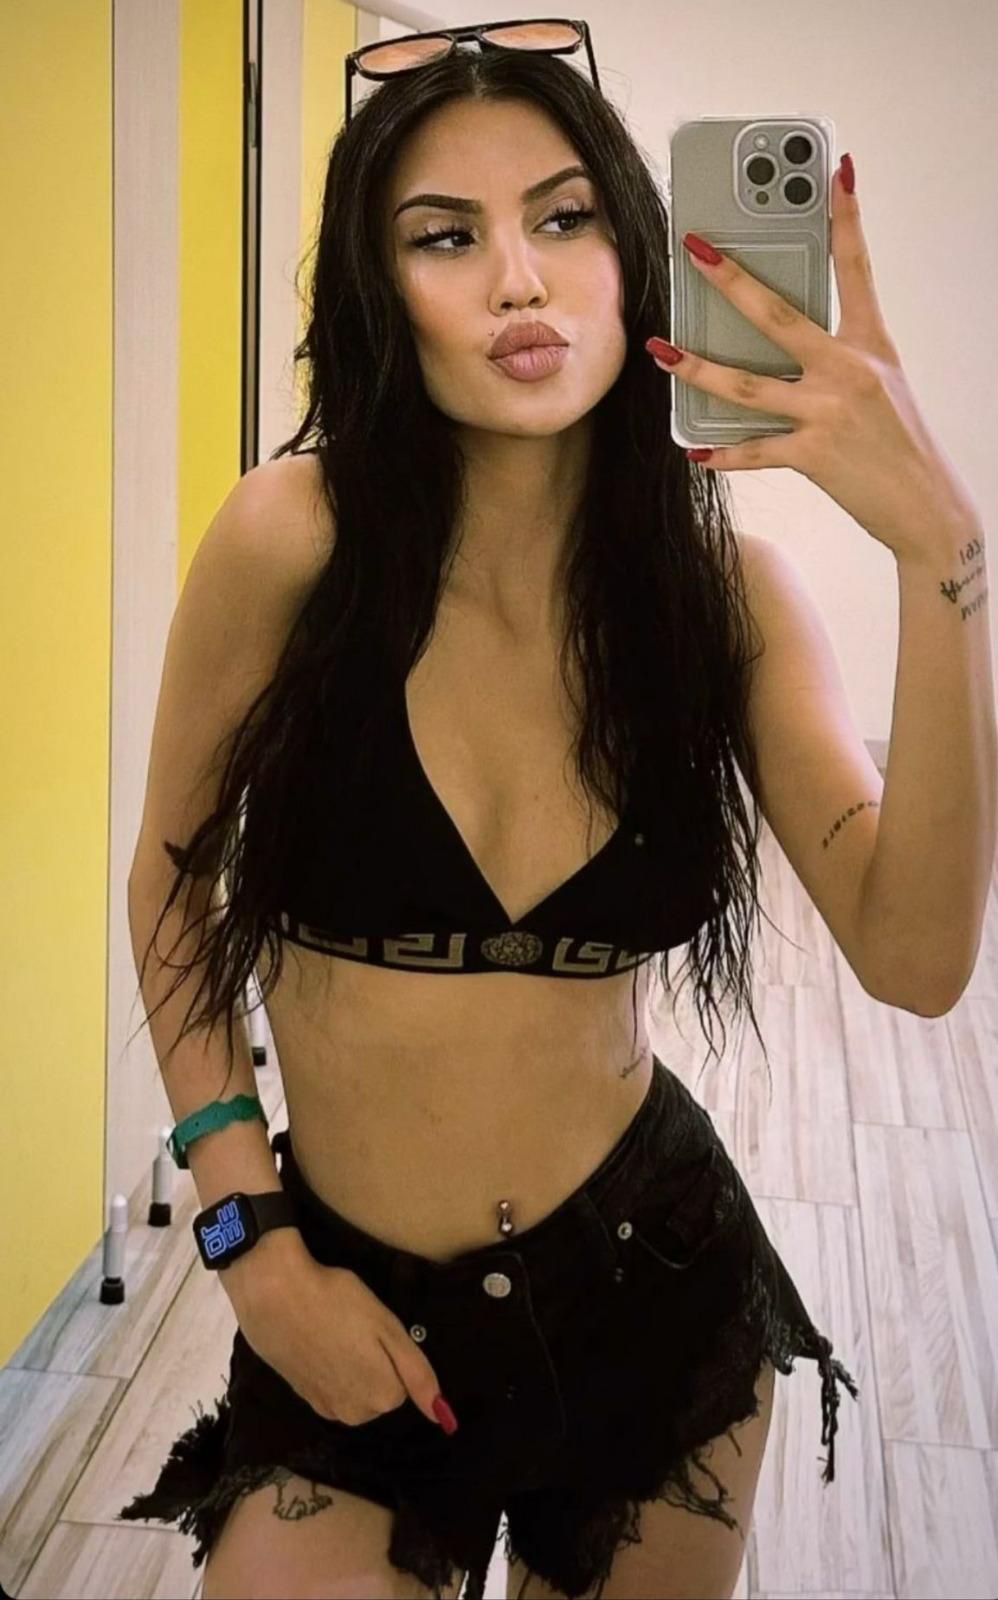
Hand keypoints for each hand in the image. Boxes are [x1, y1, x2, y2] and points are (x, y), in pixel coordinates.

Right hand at [238, 1252, 458, 1432]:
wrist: (274, 1295)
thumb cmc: (338, 1302)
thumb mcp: (388, 1328)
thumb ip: (418, 1374)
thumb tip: (444, 1417)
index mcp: (382, 1397)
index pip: (404, 1382)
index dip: (390, 1351)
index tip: (371, 1329)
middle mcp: (355, 1414)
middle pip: (381, 1390)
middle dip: (373, 1363)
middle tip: (352, 1328)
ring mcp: (325, 1408)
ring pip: (357, 1391)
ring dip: (351, 1367)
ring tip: (333, 1333)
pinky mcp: (302, 1397)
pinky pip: (333, 1389)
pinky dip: (329, 1370)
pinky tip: (316, 1343)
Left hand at [647, 155, 981, 560]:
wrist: (926, 507)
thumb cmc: (897, 443)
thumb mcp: (880, 384)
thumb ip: (834, 357)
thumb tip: (773, 342)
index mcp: (871, 344)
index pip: (857, 267)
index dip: (848, 216)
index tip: (836, 169)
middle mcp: (850, 370)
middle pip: (779, 316)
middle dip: (732, 280)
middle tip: (694, 248)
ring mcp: (830, 412)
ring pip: (749, 384)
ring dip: (697, 367)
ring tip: (662, 350)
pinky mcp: (814, 456)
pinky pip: (756, 450)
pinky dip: (724, 452)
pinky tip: (695, 449)